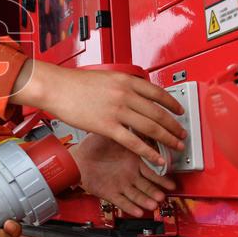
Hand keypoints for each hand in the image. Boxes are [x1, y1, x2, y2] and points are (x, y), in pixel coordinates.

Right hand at [12, 60, 185, 165]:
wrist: (56, 87)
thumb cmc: (74, 83)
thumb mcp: (105, 78)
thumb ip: (122, 87)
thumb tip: (135, 97)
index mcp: (126, 80)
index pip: (158, 93)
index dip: (173, 104)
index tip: (179, 111)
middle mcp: (126, 94)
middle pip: (159, 113)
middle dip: (174, 126)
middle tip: (182, 134)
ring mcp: (118, 111)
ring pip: (151, 128)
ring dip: (167, 139)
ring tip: (176, 146)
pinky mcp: (107, 126)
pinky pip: (134, 142)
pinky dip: (149, 152)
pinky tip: (157, 158)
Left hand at [69, 133, 175, 215]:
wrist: (77, 157)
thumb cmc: (93, 146)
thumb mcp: (113, 136)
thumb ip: (128, 133)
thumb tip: (141, 123)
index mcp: (133, 161)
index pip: (151, 171)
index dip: (161, 177)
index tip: (171, 181)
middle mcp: (129, 175)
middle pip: (147, 186)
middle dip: (156, 191)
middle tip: (163, 195)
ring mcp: (121, 185)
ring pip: (137, 196)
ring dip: (146, 201)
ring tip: (153, 204)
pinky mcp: (110, 193)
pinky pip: (121, 202)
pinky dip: (130, 207)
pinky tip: (138, 211)